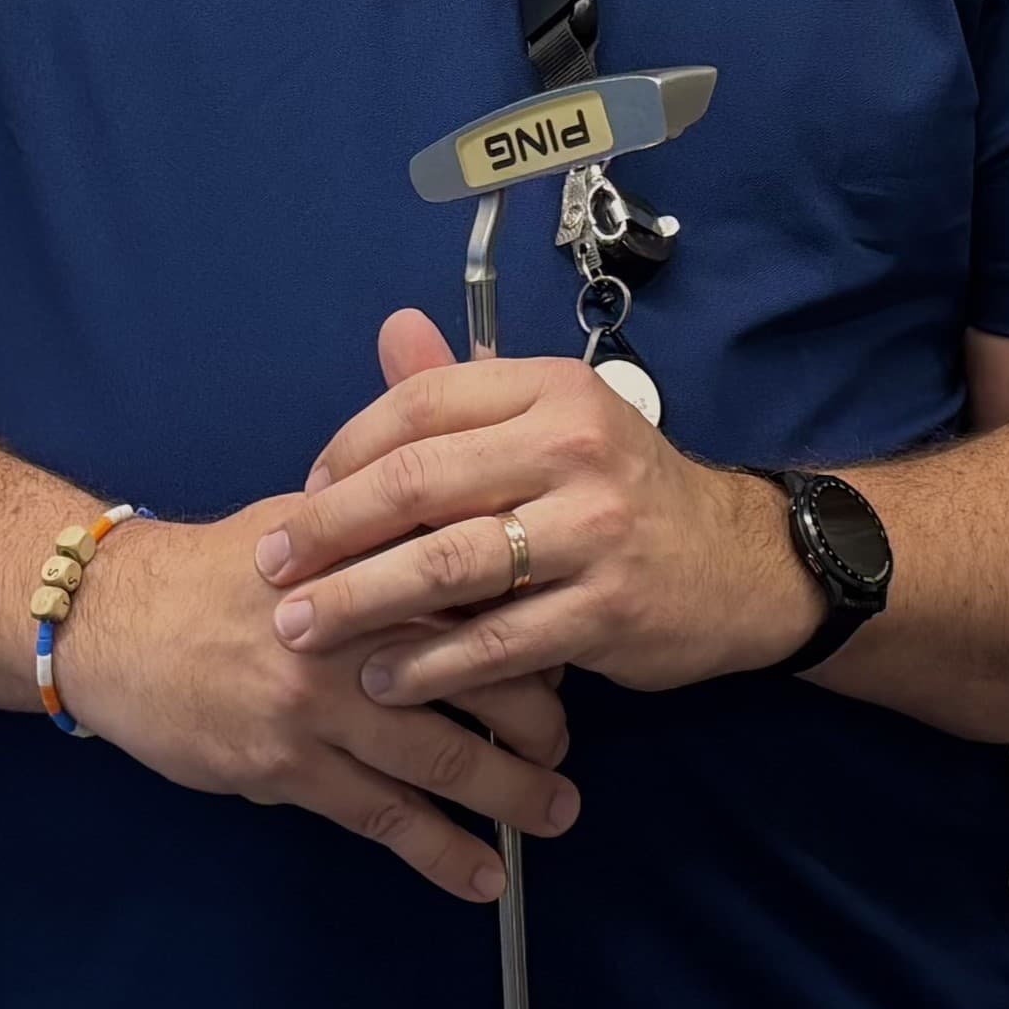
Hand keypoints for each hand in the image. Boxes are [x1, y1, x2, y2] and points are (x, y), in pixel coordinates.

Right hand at [58, 491, 578, 903]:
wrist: (118, 620)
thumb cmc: (220, 570)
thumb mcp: (308, 524)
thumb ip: (388, 531)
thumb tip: (479, 536)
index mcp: (367, 559)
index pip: (479, 590)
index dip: (536, 625)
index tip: (569, 652)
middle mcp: (354, 629)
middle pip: (481, 676)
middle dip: (541, 720)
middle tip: (568, 747)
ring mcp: (321, 702)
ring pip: (443, 758)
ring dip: (511, 794)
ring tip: (555, 814)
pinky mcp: (289, 765)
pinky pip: (382, 816)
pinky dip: (440, 851)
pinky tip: (481, 876)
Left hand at [256, 311, 819, 706]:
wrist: (738, 564)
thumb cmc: (621, 490)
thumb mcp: (554, 421)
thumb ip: (464, 388)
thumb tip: (390, 329)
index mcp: (550, 390)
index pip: (419, 405)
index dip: (344, 453)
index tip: (298, 498)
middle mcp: (572, 448)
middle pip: (418, 483)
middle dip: (328, 530)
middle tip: (271, 568)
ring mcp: (593, 532)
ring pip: (447, 565)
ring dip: (359, 601)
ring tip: (300, 629)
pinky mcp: (606, 611)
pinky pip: (494, 642)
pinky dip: (427, 664)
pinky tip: (381, 678)